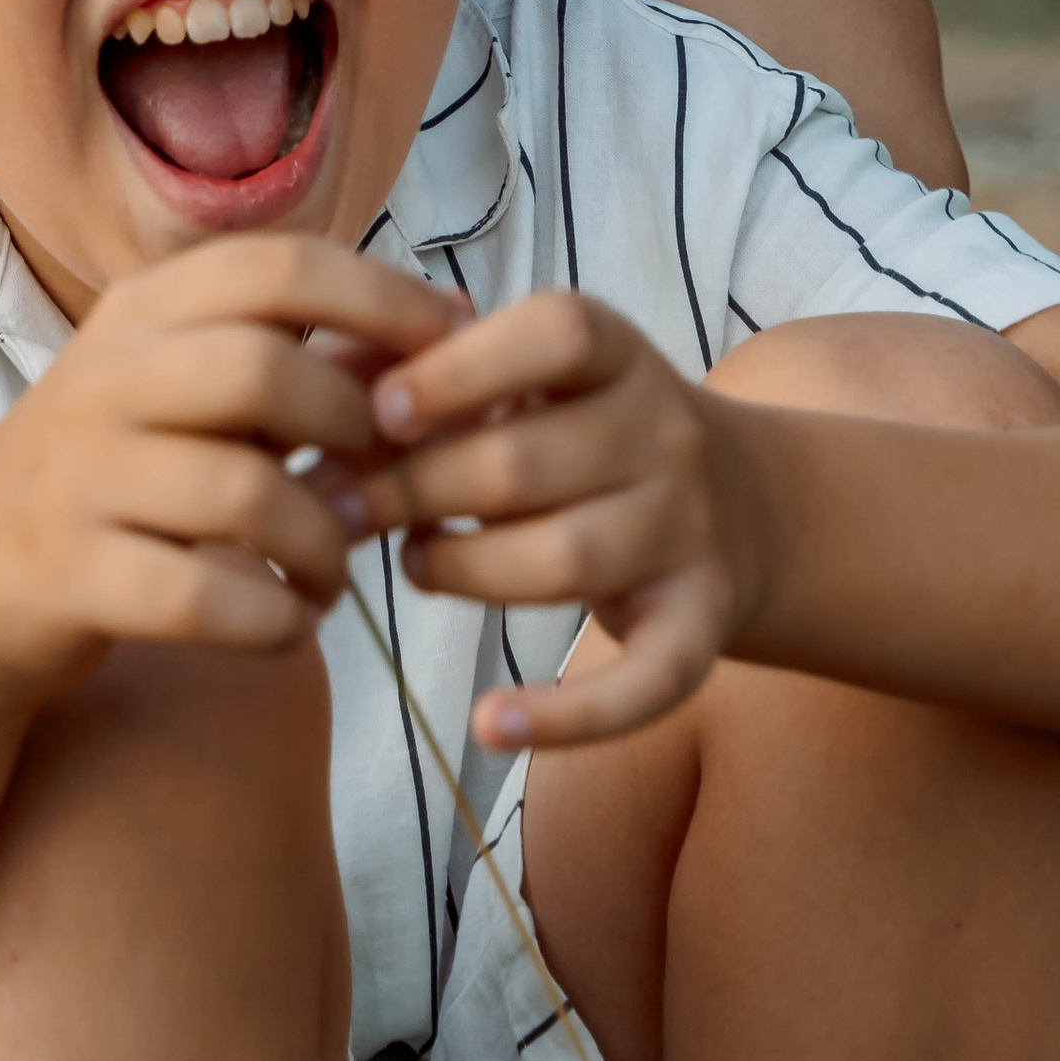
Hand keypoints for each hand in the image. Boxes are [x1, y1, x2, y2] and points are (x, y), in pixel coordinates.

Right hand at [0, 238, 467, 722]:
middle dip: (350, 427)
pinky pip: (199, 598)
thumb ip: (304, 362)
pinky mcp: (65, 576)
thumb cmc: (118, 475)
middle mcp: (101, 378)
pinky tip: (288, 623)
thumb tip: (446, 329)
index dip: (384, 299)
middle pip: (259, 367)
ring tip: (333, 572)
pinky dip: (272, 620)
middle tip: (384, 480)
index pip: (279, 266)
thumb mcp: (191, 394)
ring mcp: (76, 477)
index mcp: (141, 312)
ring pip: (240, 493)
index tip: (457, 345)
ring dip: (323, 545)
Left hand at [355, 293, 760, 749]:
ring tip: (416, 563)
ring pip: (567, 561)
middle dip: (415, 490)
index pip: (551, 336)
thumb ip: (428, 370)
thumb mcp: (526, 374)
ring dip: (464, 571)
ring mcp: (692, 532)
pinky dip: (569, 716)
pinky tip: (491, 724)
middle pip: (527, 465)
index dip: (456, 372)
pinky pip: (646, 683)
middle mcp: (667, 433)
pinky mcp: (703, 625)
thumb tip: (321, 384)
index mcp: (616, 351)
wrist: (738, 498)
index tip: (378, 412)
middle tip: (346, 508)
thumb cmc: (579, 427)